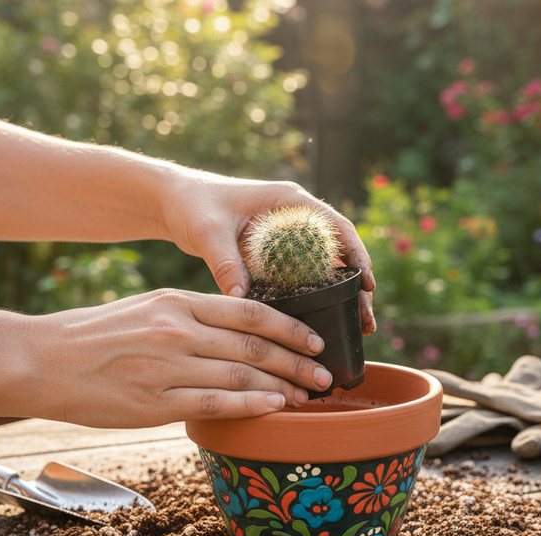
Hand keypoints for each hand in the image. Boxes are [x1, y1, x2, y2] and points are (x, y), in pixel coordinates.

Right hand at [26, 289, 333, 426]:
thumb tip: (237, 333)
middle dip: (298, 362)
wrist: (41, 360)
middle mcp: (178, 330)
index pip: (250, 311)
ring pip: (242, 374)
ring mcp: (167, 366)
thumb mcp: (147, 309)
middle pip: (255, 345)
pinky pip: (215, 403)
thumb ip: (191, 318)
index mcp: (178, 302)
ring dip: (283, 386)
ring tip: (309, 397)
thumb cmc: (95, 336)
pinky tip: (274, 407)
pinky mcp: (155, 401)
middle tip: (326, 375)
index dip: (291, 327)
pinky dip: (251, 405)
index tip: (316, 341)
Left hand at [163, 170, 376, 334]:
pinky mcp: (276, 257)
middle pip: (339, 254)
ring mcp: (288, 239)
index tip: (368, 284)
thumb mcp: (208, 231)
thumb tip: (239, 300)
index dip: (357, 255)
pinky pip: (305, 280)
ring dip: (343, 297)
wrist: (173, 203)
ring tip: (358, 329)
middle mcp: (296, 219)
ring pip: (327, 270)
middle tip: (368, 321)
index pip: (337, 226)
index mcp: (290, 202)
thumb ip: (225, 263)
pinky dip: (317, 300)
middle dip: (358, 287)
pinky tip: (325, 325)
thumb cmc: (192, 205)